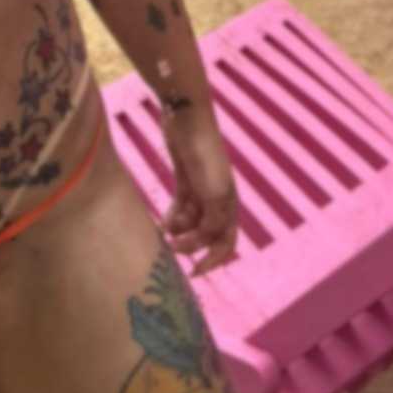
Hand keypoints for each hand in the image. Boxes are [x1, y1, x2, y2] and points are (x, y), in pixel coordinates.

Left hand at [160, 106, 240, 277]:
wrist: (187, 120)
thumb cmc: (204, 155)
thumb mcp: (214, 192)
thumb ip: (212, 221)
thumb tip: (204, 242)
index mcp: (230, 204)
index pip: (227, 242)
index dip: (214, 261)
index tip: (194, 272)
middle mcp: (218, 200)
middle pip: (207, 235)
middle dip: (191, 246)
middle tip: (172, 250)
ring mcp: (201, 190)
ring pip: (191, 223)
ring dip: (179, 231)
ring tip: (164, 232)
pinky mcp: (185, 180)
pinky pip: (180, 208)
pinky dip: (172, 218)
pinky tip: (162, 223)